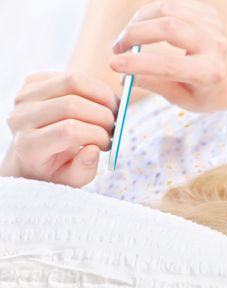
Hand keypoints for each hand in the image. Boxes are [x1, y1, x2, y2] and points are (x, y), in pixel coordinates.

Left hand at [2, 72, 116, 186]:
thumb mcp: (71, 180)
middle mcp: (20, 118)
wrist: (37, 149)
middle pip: (73, 105)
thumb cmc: (57, 167)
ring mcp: (24, 96)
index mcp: (28, 146)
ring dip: (104, 96)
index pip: (69, 132)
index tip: (107, 144)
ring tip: (113, 111)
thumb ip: (83, 170)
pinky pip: (72, 75)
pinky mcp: (32, 81)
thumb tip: (93, 149)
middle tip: (114, 128)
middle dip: (104, 116)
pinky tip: (101, 103)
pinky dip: (96, 87)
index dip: (98, 135)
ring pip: (74, 82)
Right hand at [110, 0, 226, 111]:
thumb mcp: (183, 99)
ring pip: (167, 9)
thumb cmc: (205, 91)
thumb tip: (123, 77)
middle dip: (135, 34)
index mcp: (209, 73)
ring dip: (139, 21)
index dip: (138, 64)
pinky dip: (151, 14)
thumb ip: (155, 85)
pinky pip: (172, 5)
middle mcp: (215, 46)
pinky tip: (145, 28)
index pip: (169, 66)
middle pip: (169, 28)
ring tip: (127, 38)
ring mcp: (213, 26)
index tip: (113, 64)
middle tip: (116, 48)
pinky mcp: (208, 13)